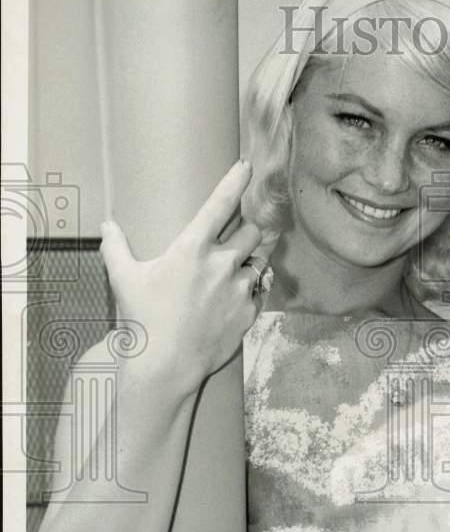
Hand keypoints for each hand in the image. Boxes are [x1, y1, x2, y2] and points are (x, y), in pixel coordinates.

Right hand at [99, 159, 275, 397]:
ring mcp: (239, 289)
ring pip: (259, 261)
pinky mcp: (249, 312)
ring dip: (250, 260)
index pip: (221, 203)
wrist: (166, 366)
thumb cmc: (143, 320)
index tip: (247, 166)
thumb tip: (106, 226)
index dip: (236, 180)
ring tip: (234, 271)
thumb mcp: (124, 279)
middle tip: (234, 239)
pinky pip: (261, 290)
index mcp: (193, 248)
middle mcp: (222, 264)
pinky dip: (253, 288)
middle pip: (251, 231)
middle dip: (246, 230)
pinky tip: (239, 294)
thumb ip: (115, 248)